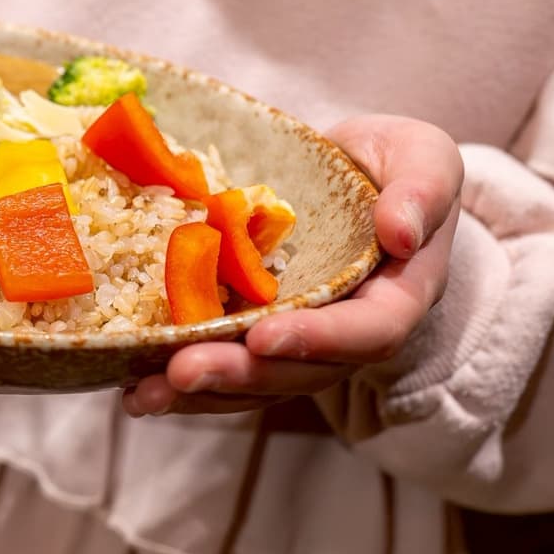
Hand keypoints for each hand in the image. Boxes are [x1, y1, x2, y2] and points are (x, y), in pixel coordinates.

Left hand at [122, 114, 463, 416]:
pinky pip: (224, 369)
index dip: (319, 339)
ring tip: (144, 396)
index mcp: (398, 295)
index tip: (264, 335)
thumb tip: (400, 232)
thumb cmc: (392, 164)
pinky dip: (177, 385)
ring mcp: (297, 340)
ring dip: (199, 394)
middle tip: (182, 370)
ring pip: (254, 383)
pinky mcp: (255, 335)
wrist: (356, 177)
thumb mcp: (422, 156)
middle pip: (299, 371)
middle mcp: (347, 333)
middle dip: (239, 375)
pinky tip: (131, 391)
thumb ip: (422, 189)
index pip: (369, 331)